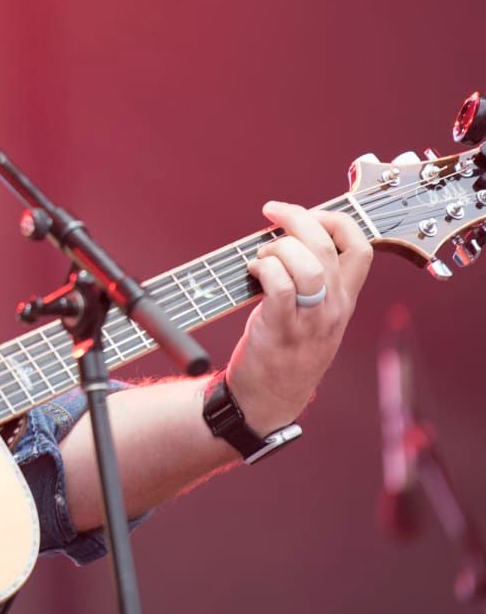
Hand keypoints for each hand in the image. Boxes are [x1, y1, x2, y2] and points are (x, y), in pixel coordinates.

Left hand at [225, 201, 372, 434]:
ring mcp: (310, 321)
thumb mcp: (311, 315)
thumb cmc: (283, 349)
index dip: (337, 220)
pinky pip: (280, 287)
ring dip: (278, 247)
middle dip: (297, 218)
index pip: (362, 248)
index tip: (309, 214)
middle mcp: (333, 308)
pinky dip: (264, 269)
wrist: (268, 400)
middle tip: (272, 213)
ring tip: (261, 257)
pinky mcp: (281, 330)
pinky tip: (252, 272)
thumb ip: (310, 280)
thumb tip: (287, 234)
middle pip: (327, 246)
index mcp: (343, 300)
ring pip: (308, 264)